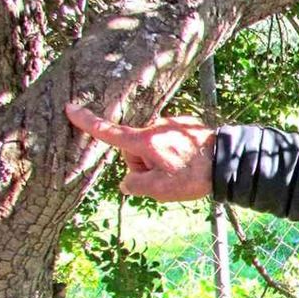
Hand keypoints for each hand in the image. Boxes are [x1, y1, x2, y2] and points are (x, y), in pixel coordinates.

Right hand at [66, 103, 215, 201]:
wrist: (228, 162)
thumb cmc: (193, 176)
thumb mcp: (160, 190)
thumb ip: (135, 185)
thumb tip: (128, 182)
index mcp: (144, 141)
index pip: (109, 132)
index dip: (87, 122)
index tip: (70, 108)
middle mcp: (154, 127)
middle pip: (133, 149)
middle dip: (142, 163)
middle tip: (165, 177)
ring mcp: (170, 124)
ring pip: (151, 147)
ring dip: (159, 159)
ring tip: (181, 171)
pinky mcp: (183, 125)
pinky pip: (167, 141)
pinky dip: (172, 152)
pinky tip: (189, 162)